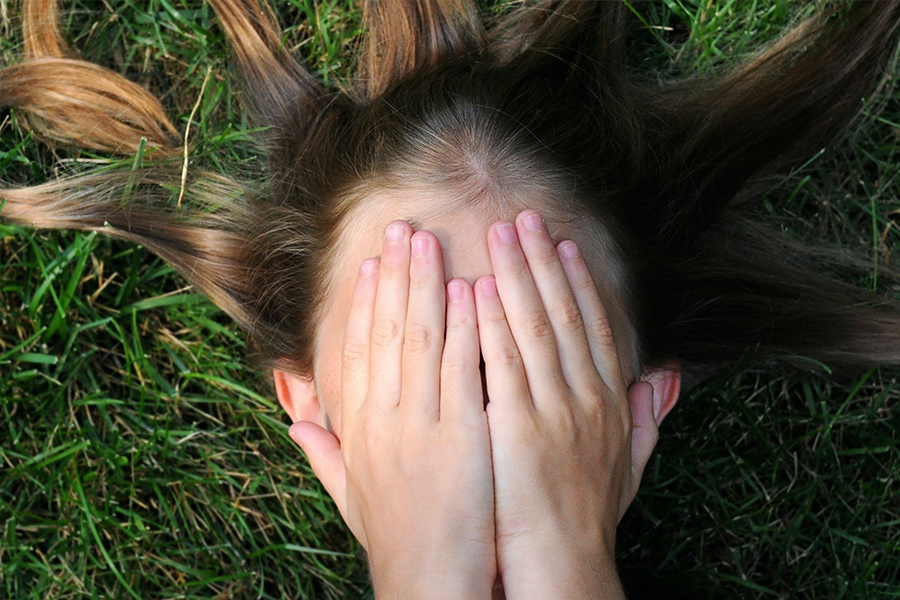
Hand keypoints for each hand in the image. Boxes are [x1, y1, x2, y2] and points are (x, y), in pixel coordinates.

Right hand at [290, 221, 495, 598]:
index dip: (364, 304)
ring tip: (427, 240)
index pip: (357, 352)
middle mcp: (383, 418)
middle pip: (385, 332)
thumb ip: (323, 451)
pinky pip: (457, 368)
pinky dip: (461, 326)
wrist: (427, 582)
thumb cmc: (395, 539)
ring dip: (424, 284)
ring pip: (419, 339)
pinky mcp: (459, 435)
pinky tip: (467, 289)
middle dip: (394, 276)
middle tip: (400, 228)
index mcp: (359, 429)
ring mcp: (419, 423)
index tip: (371, 265)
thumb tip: (294, 418)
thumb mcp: (351, 494)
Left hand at [474, 210, 655, 599]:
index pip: (591, 326)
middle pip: (562, 314)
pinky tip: (479, 288)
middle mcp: (586, 396)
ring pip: (534, 327)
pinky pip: (504, 363)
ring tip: (499, 233)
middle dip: (542, 261)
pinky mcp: (519, 427)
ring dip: (517, 275)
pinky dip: (492, 322)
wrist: (563, 564)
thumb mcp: (629, 464)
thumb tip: (668, 376)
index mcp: (608, 401)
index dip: (577, 281)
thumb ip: (648, 416)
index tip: (562, 244)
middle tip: (523, 216)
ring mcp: (554, 410)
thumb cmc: (588, 517)